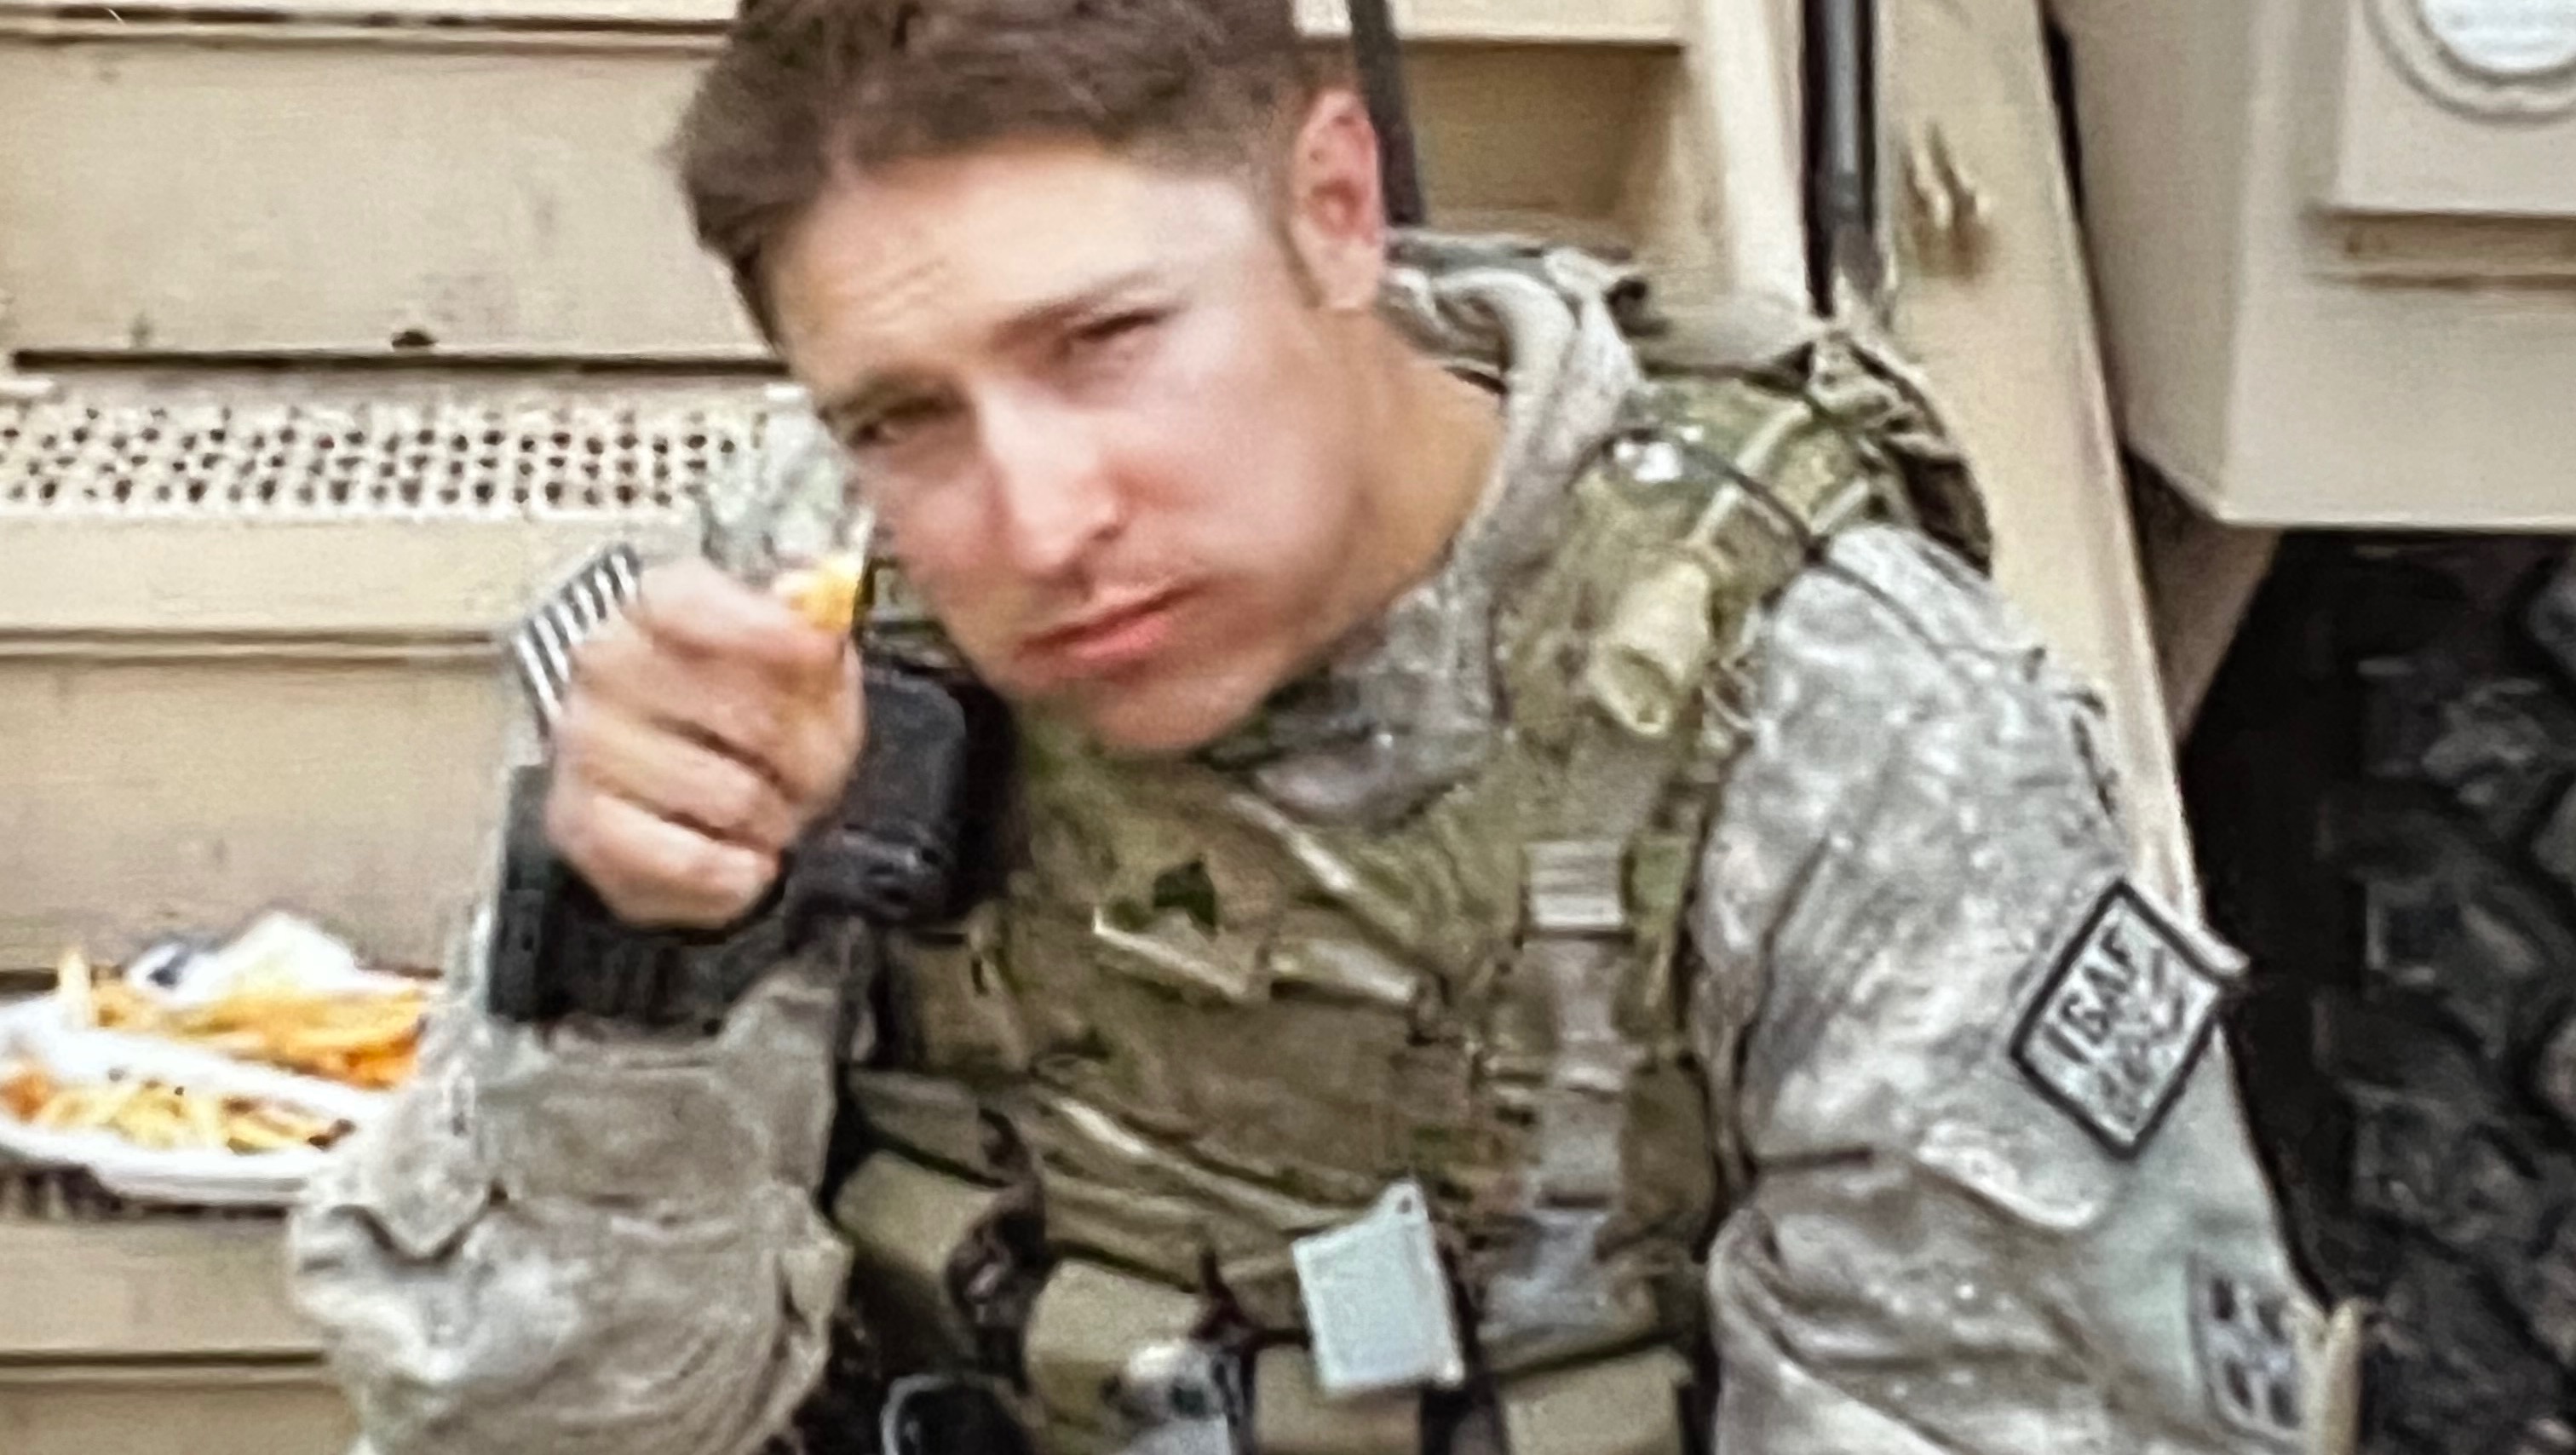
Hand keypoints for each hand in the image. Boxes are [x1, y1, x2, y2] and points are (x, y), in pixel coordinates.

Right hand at [546, 558, 864, 927]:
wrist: (688, 801)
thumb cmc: (750, 722)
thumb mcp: (804, 668)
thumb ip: (815, 638)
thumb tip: (819, 623)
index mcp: (655, 606)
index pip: (691, 603)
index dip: (764, 630)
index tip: (820, 650)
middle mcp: (604, 666)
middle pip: (742, 711)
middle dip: (806, 753)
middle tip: (814, 769)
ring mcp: (584, 745)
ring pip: (731, 796)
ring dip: (775, 817)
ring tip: (768, 810)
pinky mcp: (580, 827)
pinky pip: (690, 862)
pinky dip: (736, 871)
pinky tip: (741, 855)